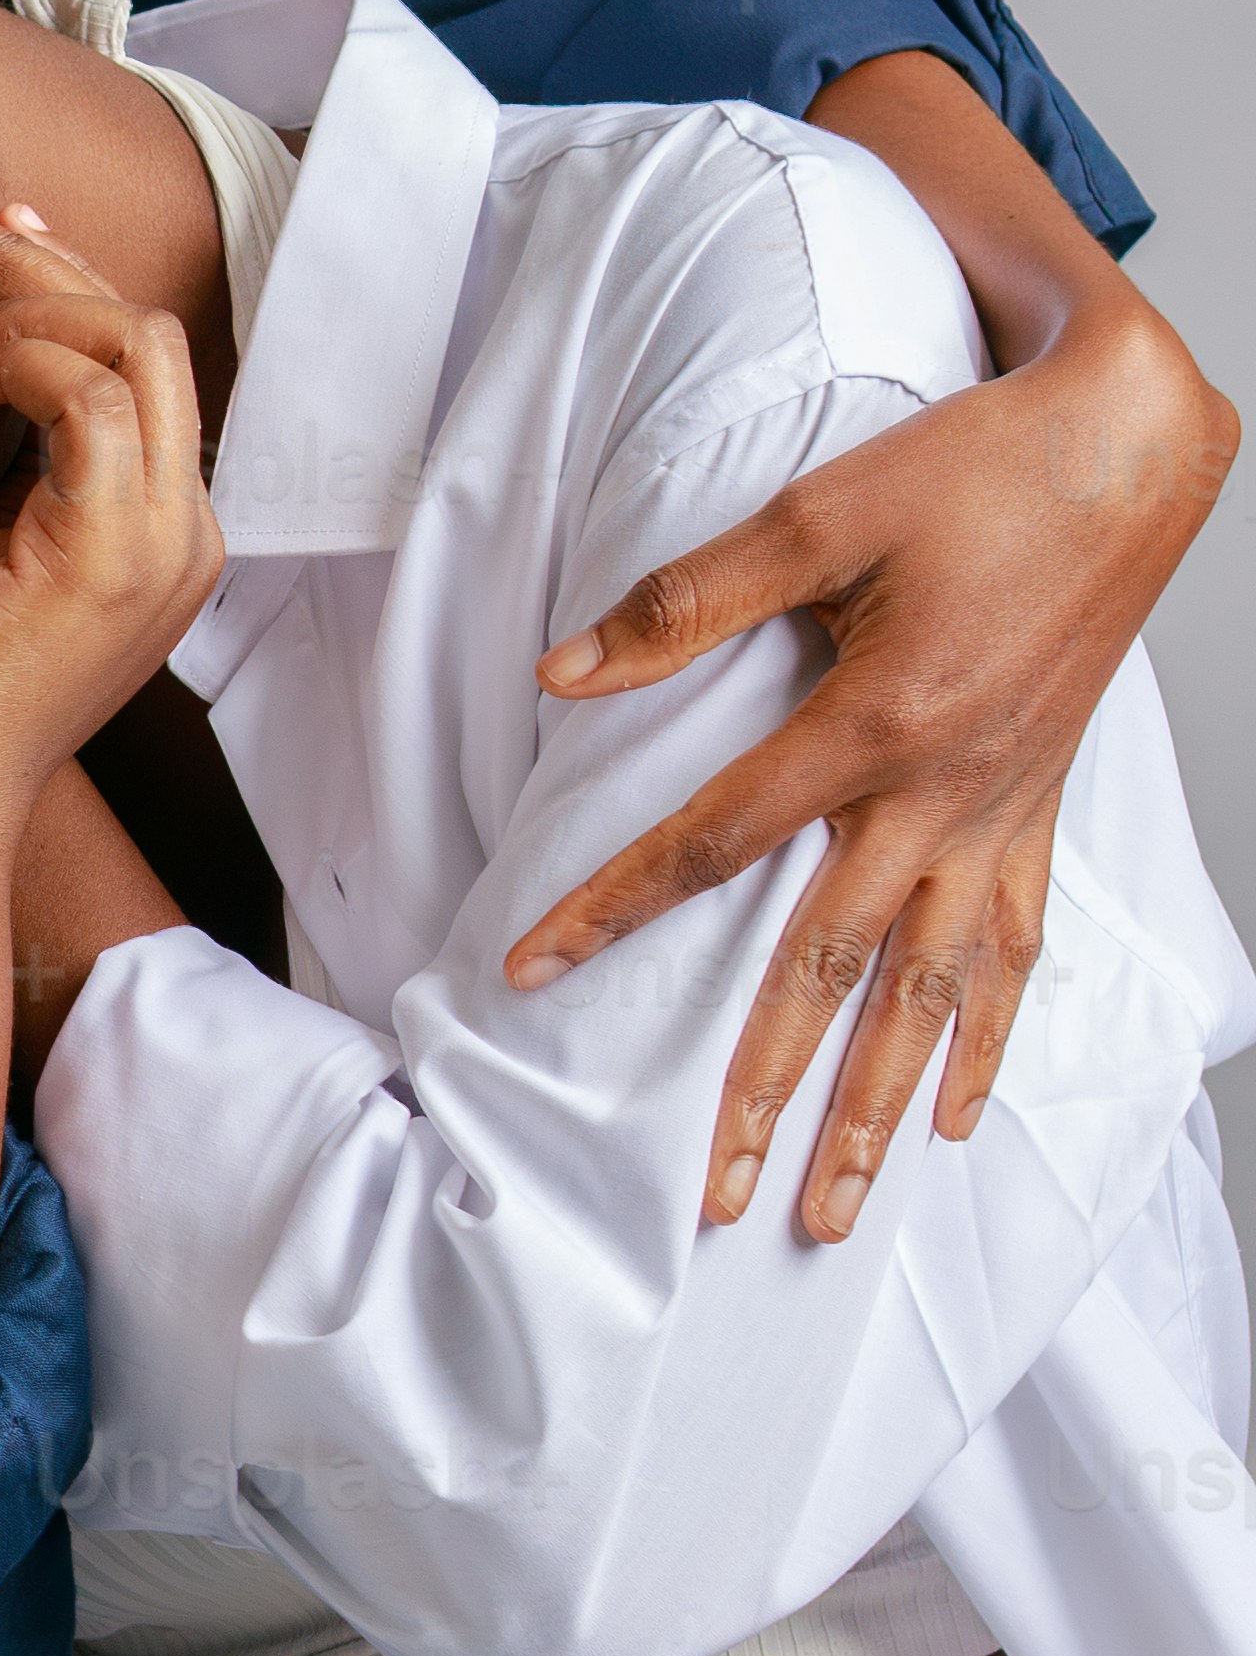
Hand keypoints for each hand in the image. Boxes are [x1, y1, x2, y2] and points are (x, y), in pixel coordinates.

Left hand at [0, 197, 223, 844]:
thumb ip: (13, 461)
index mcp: (162, 524)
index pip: (140, 359)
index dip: (61, 275)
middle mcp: (186, 527)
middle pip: (145, 328)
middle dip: (34, 256)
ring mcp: (161, 542)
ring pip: (129, 342)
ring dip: (16, 306)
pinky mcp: (109, 554)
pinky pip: (86, 397)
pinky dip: (13, 360)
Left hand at [514, 291, 1239, 1236]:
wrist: (1127, 448)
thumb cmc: (974, 469)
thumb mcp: (817, 515)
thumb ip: (684, 604)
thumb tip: (561, 671)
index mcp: (874, 723)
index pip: (711, 842)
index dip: (612, 907)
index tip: (528, 967)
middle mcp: (942, 793)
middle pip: (831, 970)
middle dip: (774, 1095)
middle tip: (725, 1202)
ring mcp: (1001, 814)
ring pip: (932, 996)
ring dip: (882, 1111)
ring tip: (842, 1207)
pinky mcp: (1041, 810)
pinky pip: (1016, 952)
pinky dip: (986, 1040)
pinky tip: (957, 1111)